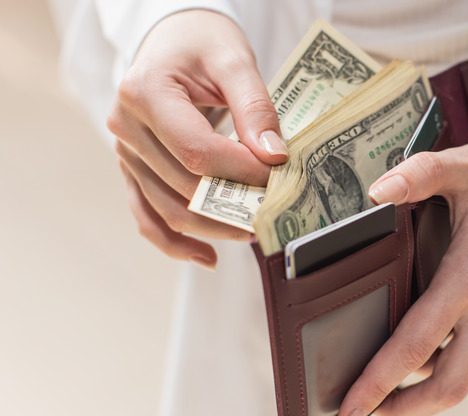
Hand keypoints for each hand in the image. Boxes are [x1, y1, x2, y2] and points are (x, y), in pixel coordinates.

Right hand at [107, 10, 285, 268]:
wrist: (174, 40)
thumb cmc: (203, 44)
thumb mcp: (234, 59)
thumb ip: (255, 107)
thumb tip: (273, 157)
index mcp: (145, 92)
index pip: (197, 151)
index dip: (240, 172)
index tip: (277, 178)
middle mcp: (127, 127)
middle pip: (184, 185)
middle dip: (234, 202)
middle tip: (277, 210)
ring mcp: (126, 153)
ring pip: (168, 209)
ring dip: (215, 227)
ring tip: (256, 230)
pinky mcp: (134, 171)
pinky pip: (148, 217)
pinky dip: (176, 243)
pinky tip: (209, 258)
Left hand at [337, 105, 467, 415]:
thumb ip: (419, 174)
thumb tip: (376, 191)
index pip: (416, 344)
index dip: (377, 382)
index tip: (348, 410)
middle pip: (449, 387)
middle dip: (403, 411)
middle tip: (363, 413)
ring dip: (427, 389)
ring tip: (389, 384)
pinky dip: (452, 364)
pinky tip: (429, 349)